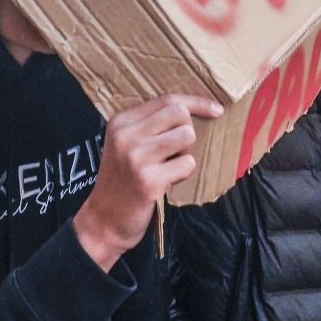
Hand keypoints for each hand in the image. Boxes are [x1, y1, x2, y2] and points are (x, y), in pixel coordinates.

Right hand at [73, 93, 223, 270]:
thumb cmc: (122, 181)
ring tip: (168, 166)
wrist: (104, 220)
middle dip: (187, 131)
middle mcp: (126, 136)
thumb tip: (195, 109)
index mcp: (121, 122)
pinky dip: (182, 174)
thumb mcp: (126, 144)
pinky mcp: (148, 181)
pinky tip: (166, 182)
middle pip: (179, 114)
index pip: (167, 99)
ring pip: (187, 136)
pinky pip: (187, 164)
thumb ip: (151, 124)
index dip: (196, 102)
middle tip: (174, 151)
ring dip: (185, 153)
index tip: (216, 109)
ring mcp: (136, 158)